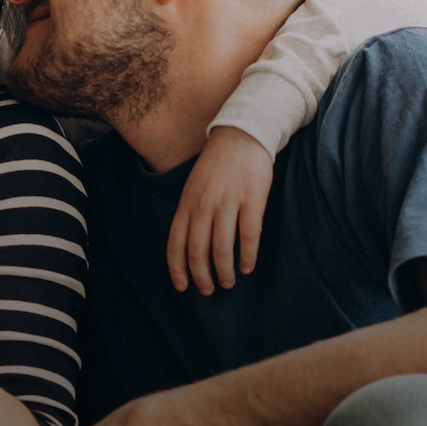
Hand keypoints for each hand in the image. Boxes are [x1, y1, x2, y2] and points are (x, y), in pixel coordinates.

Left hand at [166, 126, 273, 294]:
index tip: (182, 287)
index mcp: (187, 204)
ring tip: (229, 282)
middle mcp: (204, 206)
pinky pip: (248, 236)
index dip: (177, 270)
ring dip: (224, 272)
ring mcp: (227, 203)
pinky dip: (247, 256)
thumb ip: (190, 214)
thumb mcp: (193, 188)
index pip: (175, 244)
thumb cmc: (216, 165)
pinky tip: (248, 266)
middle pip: (197, 252)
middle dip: (202, 277)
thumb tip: (189, 248)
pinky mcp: (252, 201)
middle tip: (208, 290)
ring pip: (222, 249)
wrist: (242, 135)